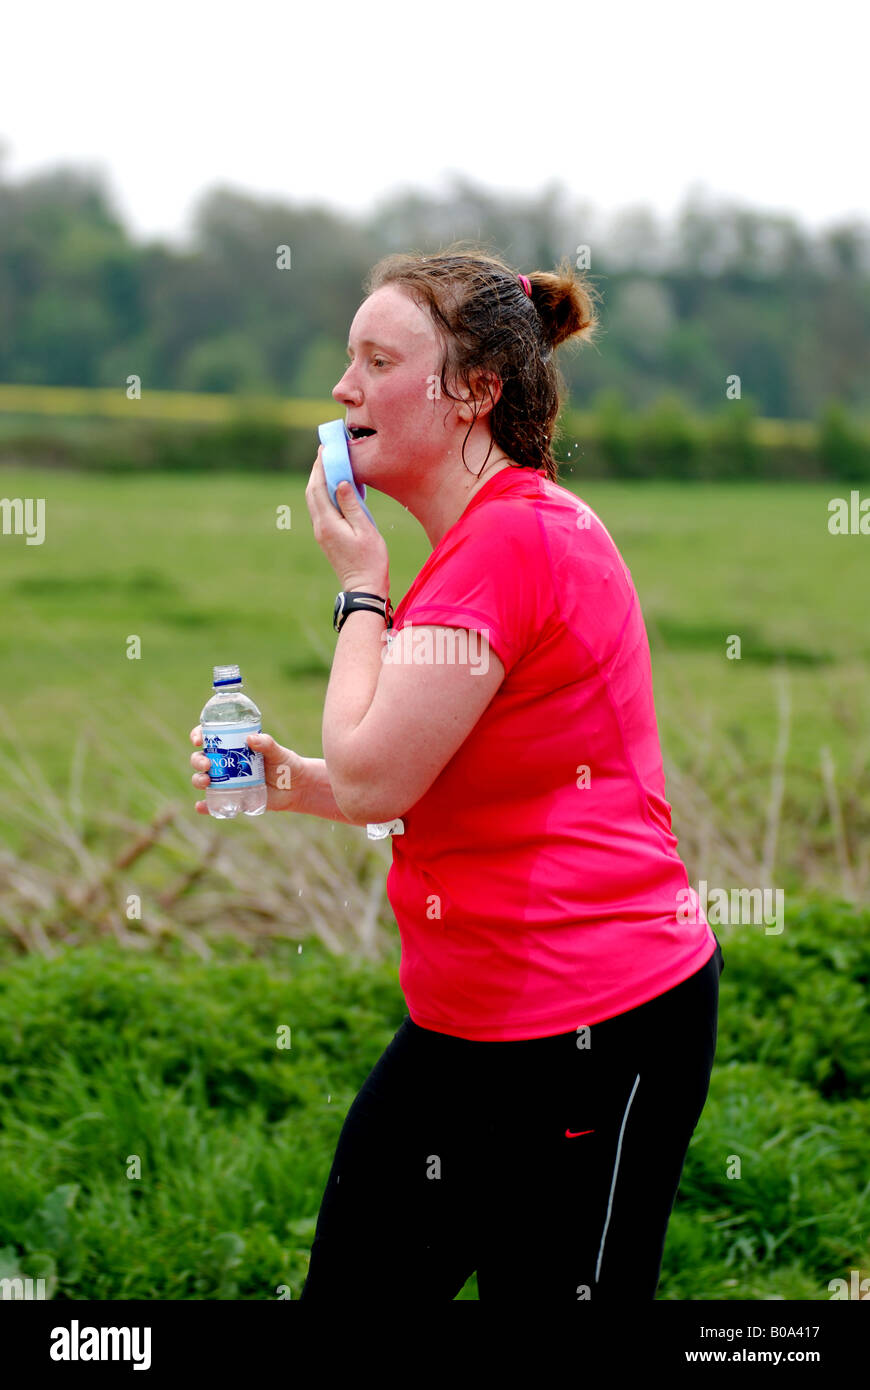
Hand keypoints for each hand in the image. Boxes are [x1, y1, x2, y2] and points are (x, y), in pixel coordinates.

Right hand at [189, 725, 311, 814]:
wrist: (297, 788)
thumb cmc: (286, 764)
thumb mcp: (278, 752)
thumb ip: (267, 744)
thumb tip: (251, 739)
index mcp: (233, 746)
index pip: (210, 737)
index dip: (198, 736)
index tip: (198, 739)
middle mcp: (226, 763)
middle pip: (201, 759)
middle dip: (198, 761)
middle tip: (207, 764)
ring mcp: (227, 781)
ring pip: (203, 779)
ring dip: (198, 780)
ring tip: (206, 782)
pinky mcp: (233, 798)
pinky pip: (213, 802)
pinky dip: (205, 805)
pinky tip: (200, 806)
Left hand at [305, 446, 389, 593]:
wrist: (363, 588)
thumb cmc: (370, 560)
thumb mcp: (365, 530)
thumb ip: (352, 505)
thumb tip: (341, 482)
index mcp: (328, 523)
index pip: (318, 487)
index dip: (320, 466)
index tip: (325, 448)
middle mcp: (320, 526)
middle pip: (312, 491)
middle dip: (317, 470)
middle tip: (326, 451)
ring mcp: (321, 532)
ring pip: (315, 500)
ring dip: (321, 481)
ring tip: (331, 465)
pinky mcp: (327, 537)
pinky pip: (322, 509)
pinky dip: (326, 494)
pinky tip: (338, 488)